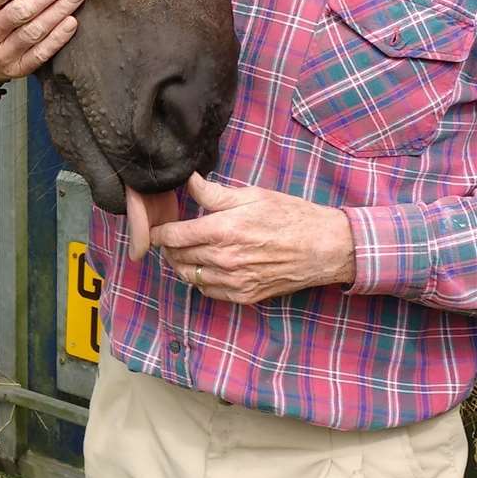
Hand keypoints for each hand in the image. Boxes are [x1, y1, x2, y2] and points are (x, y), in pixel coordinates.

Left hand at [151, 172, 355, 303]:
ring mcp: (234, 281)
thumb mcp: (252, 195)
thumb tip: (189, 181)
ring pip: (190, 277)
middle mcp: (224, 259)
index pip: (173, 236)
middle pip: (177, 258)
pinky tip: (206, 267)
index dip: (158, 232)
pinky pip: (209, 292)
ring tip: (183, 252)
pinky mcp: (245, 295)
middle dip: (167, 248)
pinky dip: (201, 281)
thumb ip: (214, 193)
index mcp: (223, 230)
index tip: (154, 229)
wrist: (324, 247)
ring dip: (181, 265)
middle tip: (168, 238)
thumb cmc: (290, 216)